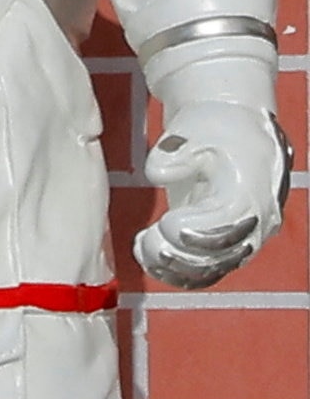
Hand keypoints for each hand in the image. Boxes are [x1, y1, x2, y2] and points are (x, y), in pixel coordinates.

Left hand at [135, 100, 292, 289]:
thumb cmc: (215, 127)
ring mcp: (242, 233)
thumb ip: (175, 153)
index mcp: (251, 191)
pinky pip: (207, 267)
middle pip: (224, 253)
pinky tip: (147, 257)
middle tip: (149, 244)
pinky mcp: (224, 239)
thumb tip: (157, 173)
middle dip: (184, 255)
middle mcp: (254, 219)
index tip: (166, 224)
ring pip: (216, 267)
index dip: (197, 231)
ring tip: (144, 251)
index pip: (229, 224)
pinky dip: (178, 270)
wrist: (234, 129)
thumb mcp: (196, 130)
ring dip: (178, 268)